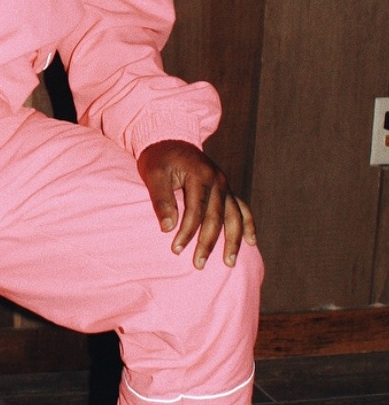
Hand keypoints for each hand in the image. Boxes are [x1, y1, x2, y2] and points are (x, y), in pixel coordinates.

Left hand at [136, 139, 256, 269]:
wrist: (170, 140)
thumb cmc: (158, 159)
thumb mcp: (153, 175)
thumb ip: (161, 199)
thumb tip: (167, 227)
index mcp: (200, 175)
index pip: (196, 210)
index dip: (187, 232)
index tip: (177, 250)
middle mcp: (218, 180)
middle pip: (217, 217)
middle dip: (208, 243)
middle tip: (199, 264)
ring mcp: (225, 185)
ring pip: (234, 216)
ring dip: (233, 240)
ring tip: (230, 262)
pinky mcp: (226, 189)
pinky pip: (242, 208)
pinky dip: (248, 224)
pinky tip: (251, 242)